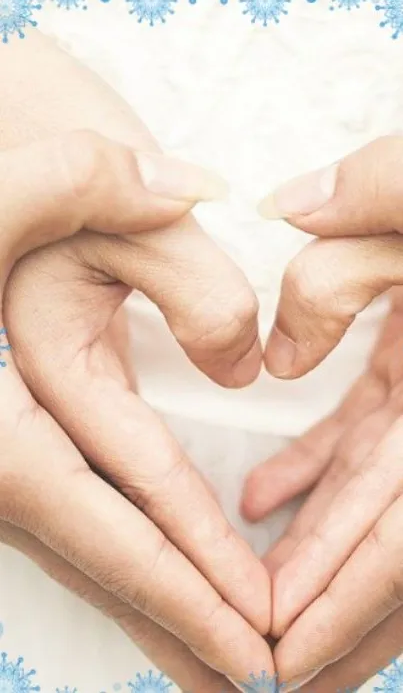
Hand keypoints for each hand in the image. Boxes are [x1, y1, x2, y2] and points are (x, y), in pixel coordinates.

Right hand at [0, 31, 272, 688]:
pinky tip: (168, 573)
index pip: (105, 512)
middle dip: (179, 623)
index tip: (256, 630)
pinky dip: (128, 558)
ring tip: (223, 654)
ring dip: (158, 604)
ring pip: (82, 550)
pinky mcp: (7, 441)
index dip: (185, 575)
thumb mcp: (32, 184)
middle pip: (93, 559)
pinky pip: (74, 518)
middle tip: (258, 677)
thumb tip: (232, 311)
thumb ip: (132, 216)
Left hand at [243, 135, 402, 687]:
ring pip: (378, 507)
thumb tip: (275, 352)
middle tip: (268, 668)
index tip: (284, 652)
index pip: (402, 526)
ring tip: (258, 599)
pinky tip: (261, 499)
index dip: (346, 599)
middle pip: (396, 545)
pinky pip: (366, 451)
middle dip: (336, 615)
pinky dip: (316, 478)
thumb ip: (351, 244)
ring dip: (322, 558)